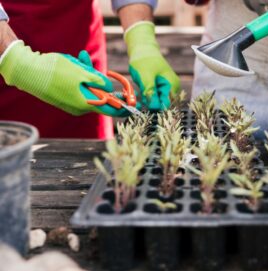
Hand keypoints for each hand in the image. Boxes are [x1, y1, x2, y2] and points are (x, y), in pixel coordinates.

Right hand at [0, 41, 130, 116]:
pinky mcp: (66, 99)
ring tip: (76, 59)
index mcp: (86, 103)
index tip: (133, 105)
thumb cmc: (56, 71)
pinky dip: (79, 78)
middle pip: (99, 94)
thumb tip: (110, 88)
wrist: (29, 73)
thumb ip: (99, 81)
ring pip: (88, 89)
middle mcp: (81, 107)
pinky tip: (73, 65)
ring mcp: (72, 104)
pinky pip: (79, 89)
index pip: (111, 110)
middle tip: (86, 61)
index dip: (123, 108)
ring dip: (87, 75)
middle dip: (98, 79)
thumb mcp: (82, 72)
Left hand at [125, 22, 179, 110]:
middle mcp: (172, 89)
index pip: (167, 106)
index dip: (156, 109)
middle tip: (142, 96)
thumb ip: (151, 93)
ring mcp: (167, 89)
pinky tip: (143, 90)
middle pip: (163, 106)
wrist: (142, 49)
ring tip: (142, 89)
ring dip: (149, 101)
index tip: (145, 107)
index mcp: (172, 86)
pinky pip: (155, 99)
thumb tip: (155, 108)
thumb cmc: (144, 61)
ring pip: (158, 103)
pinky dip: (148, 97)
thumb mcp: (145, 77)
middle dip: (151, 105)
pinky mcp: (161, 89)